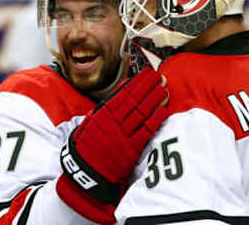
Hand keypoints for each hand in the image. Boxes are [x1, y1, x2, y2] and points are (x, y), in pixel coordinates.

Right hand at [57, 66, 168, 223]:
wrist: (84, 174)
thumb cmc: (88, 146)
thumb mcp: (90, 122)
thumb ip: (106, 104)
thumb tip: (124, 86)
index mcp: (102, 115)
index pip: (124, 93)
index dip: (138, 82)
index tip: (148, 73)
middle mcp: (113, 123)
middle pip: (135, 100)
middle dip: (149, 86)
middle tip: (160, 77)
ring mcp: (122, 136)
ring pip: (142, 113)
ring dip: (155, 100)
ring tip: (164, 89)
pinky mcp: (131, 151)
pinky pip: (146, 132)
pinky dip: (155, 119)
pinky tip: (163, 110)